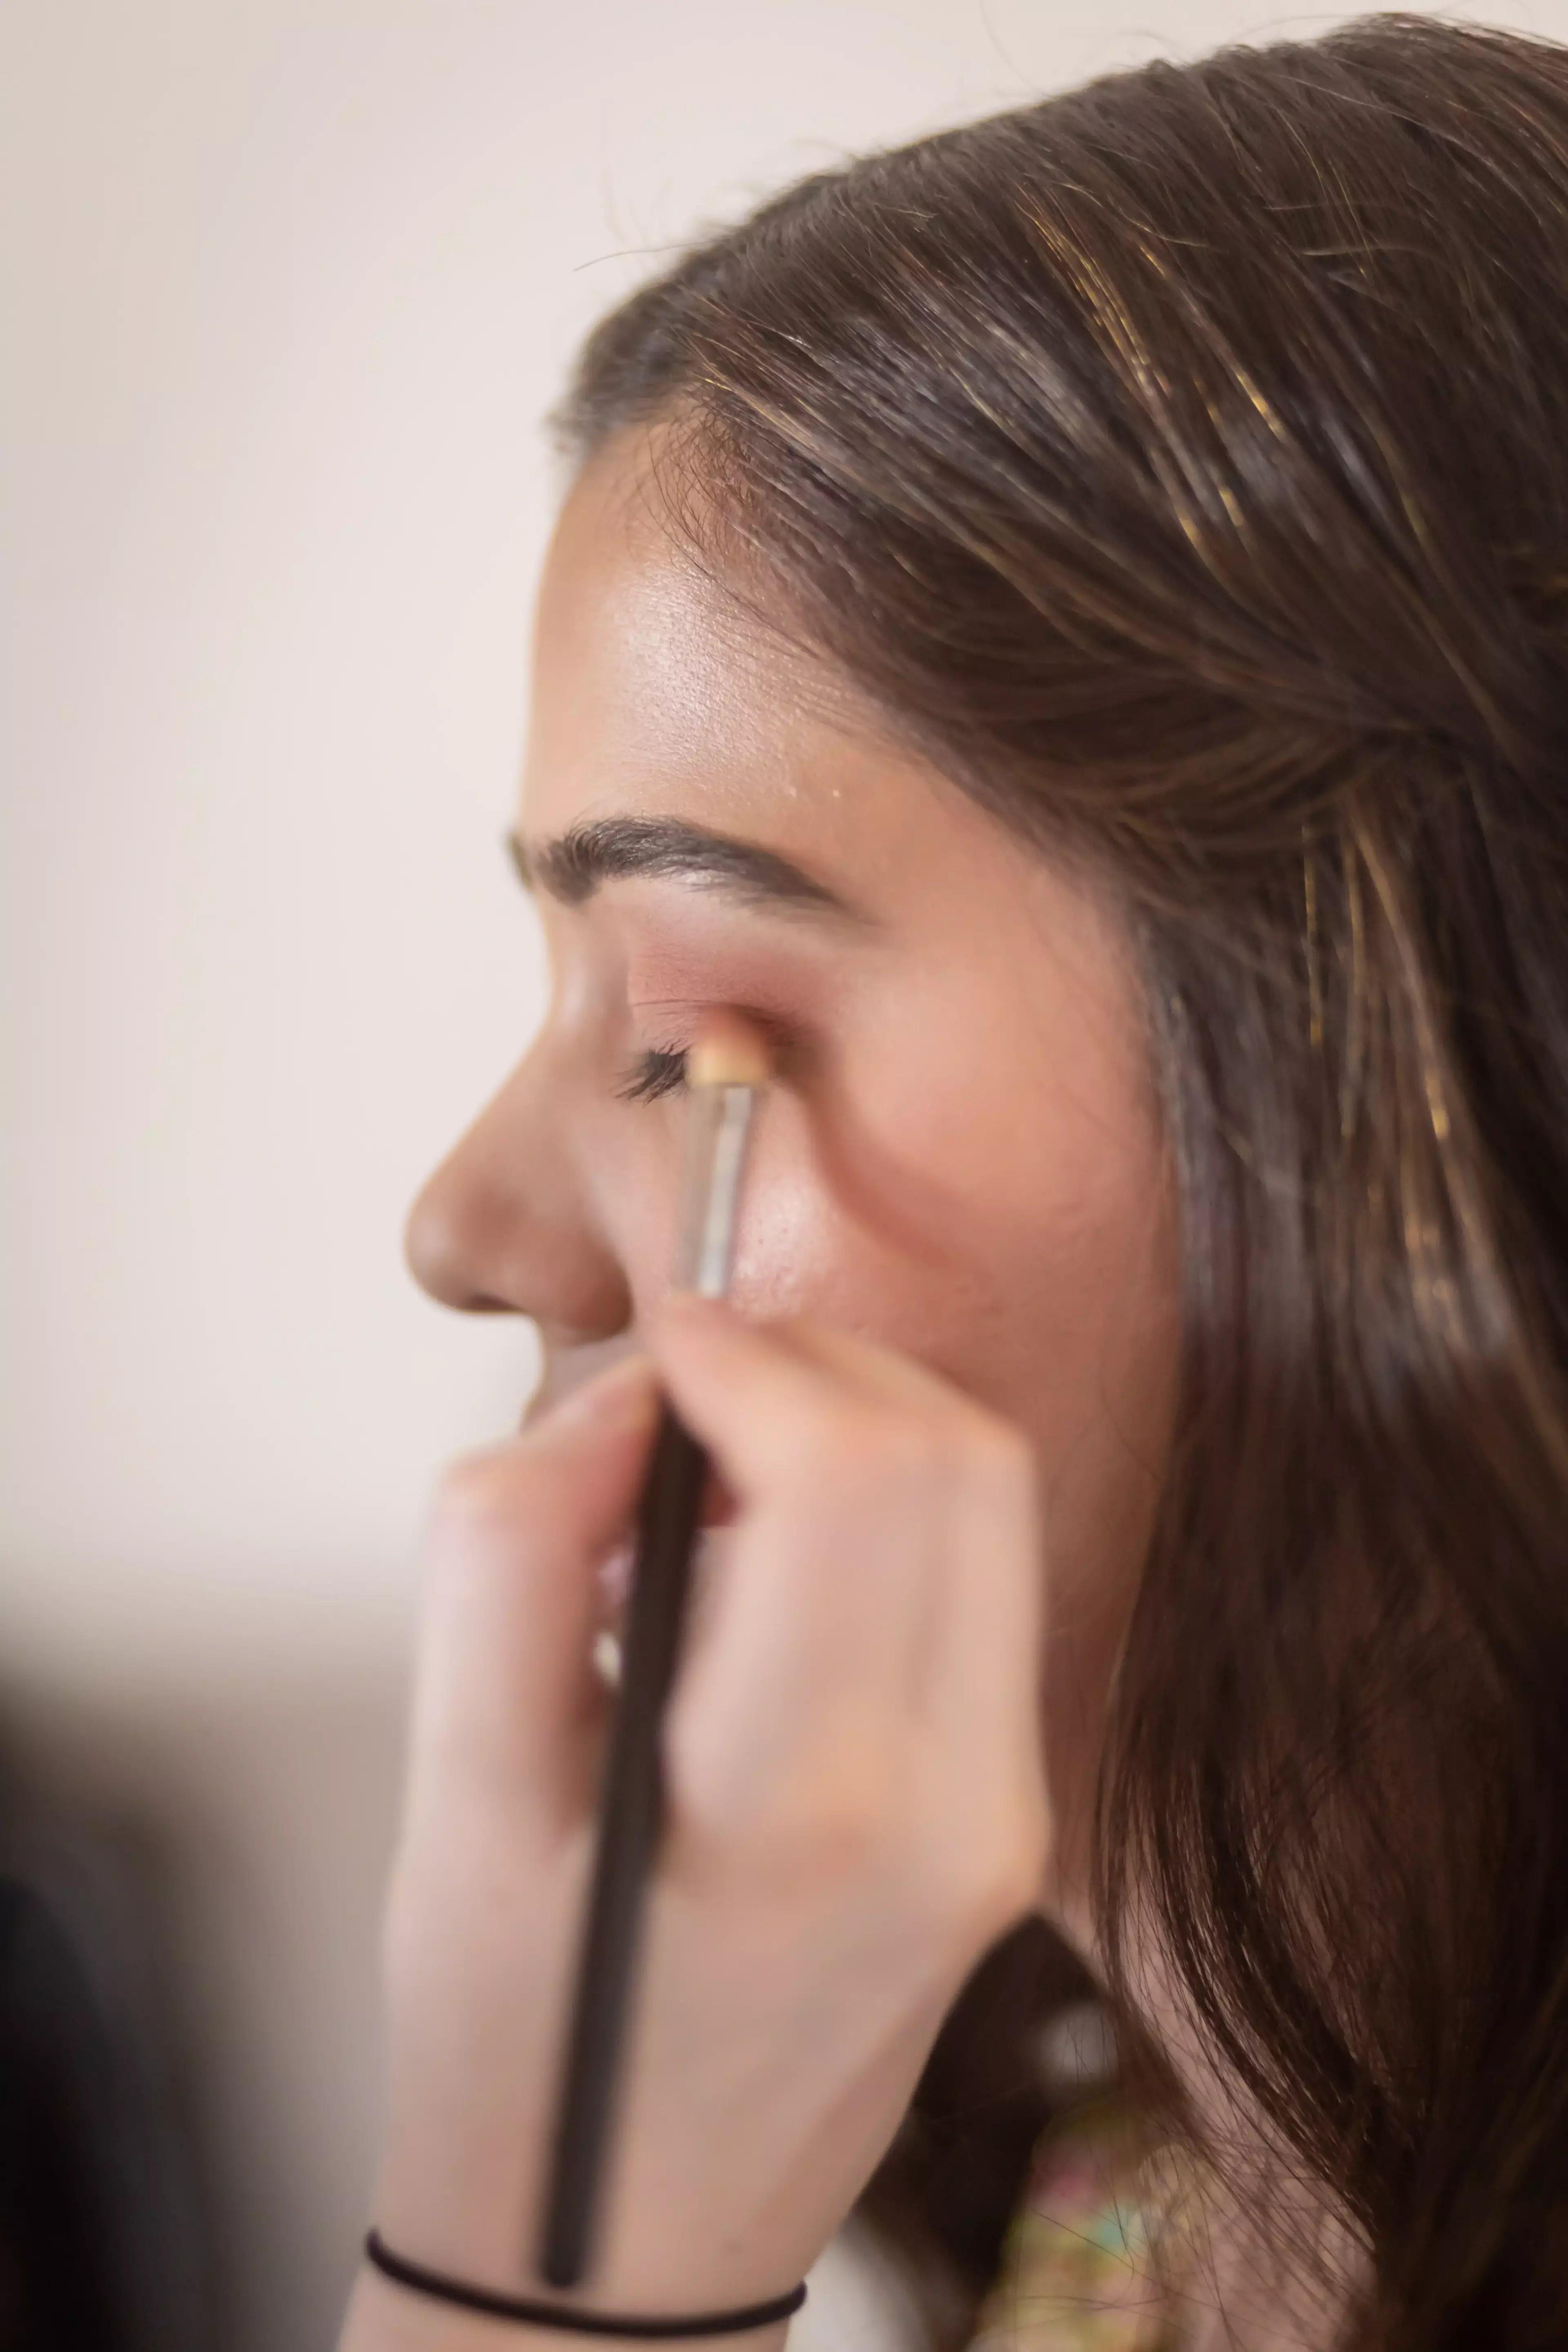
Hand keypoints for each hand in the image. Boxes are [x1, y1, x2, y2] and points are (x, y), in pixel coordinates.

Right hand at [342, 1300, 1050, 2347]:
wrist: (632, 2250)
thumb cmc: (523, 2049)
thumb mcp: (454, 1798)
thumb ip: (510, 1557)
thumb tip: (618, 1409)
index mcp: (807, 1806)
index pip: (853, 1471)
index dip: (743, 1358)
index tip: (649, 1354)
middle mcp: (953, 1803)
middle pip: (952, 1454)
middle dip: (804, 1368)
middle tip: (666, 1410)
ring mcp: (1004, 1812)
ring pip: (985, 1498)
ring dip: (842, 1430)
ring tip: (691, 1506)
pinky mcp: (1007, 1814)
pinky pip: (978, 1580)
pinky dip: (874, 1513)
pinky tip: (750, 1576)